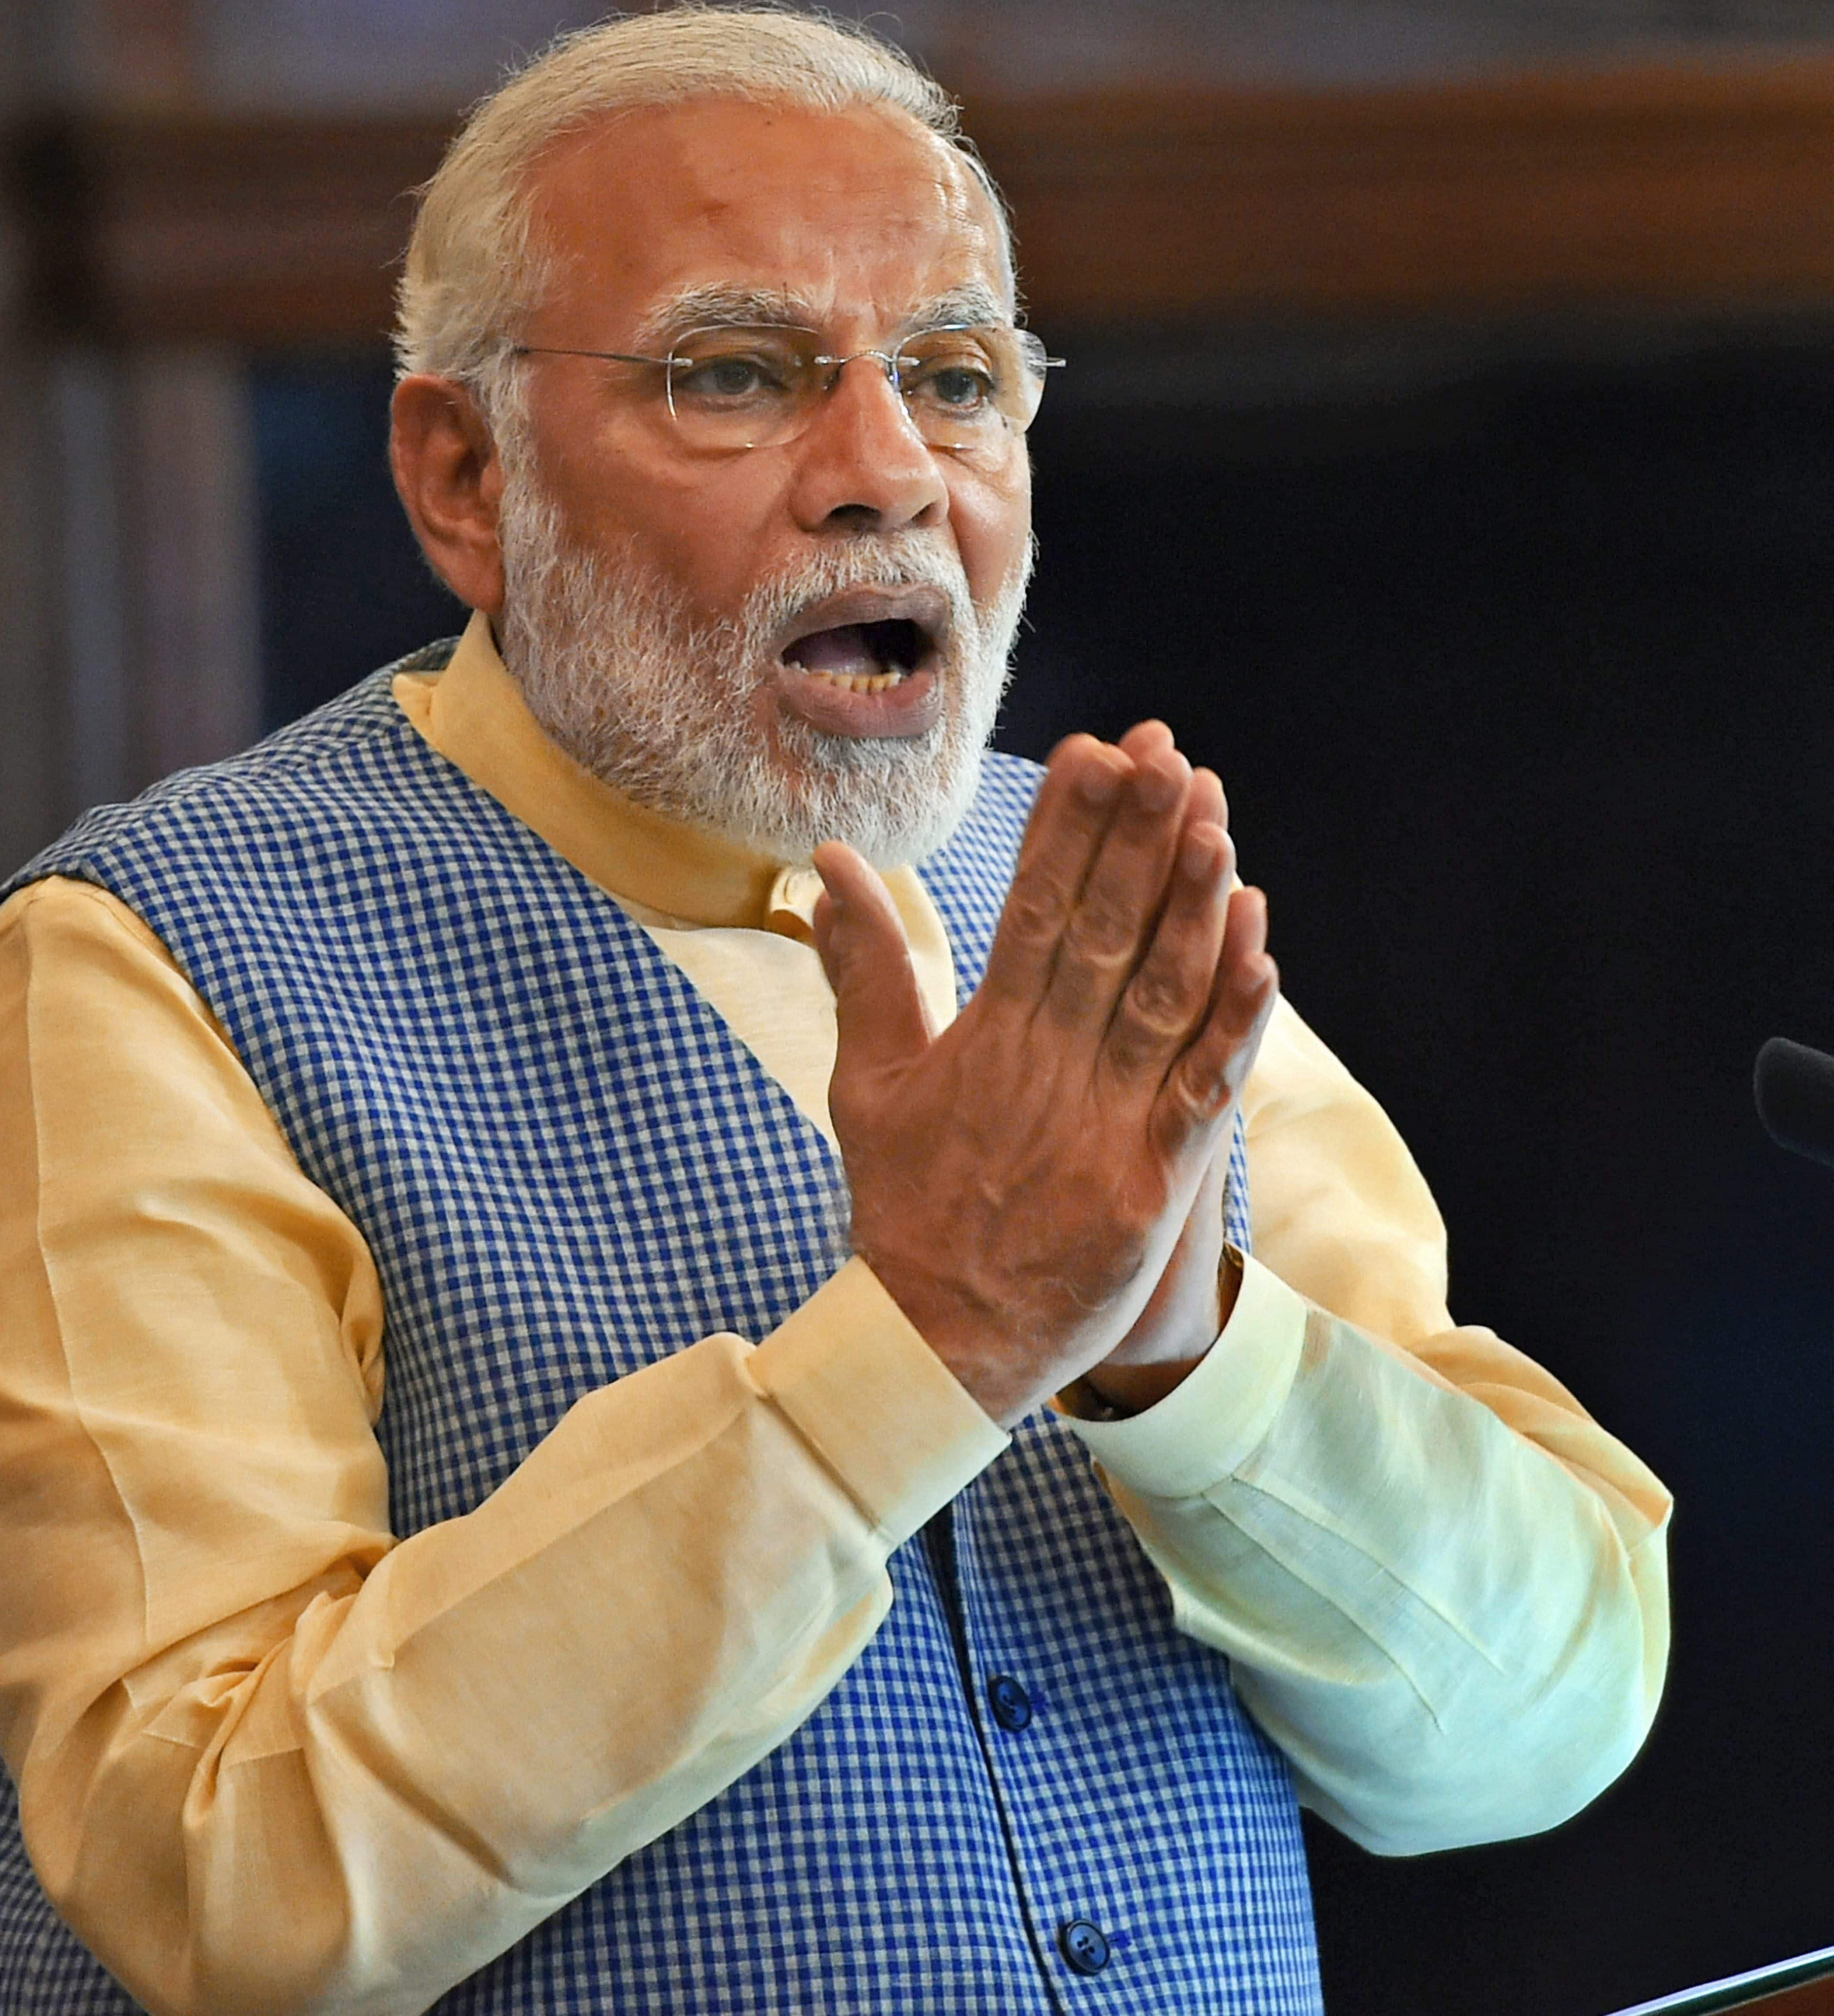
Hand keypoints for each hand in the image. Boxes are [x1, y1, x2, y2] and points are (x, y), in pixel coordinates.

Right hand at [811, 724, 1276, 1428]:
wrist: (929, 1342)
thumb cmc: (902, 1207)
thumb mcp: (868, 1082)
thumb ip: (862, 969)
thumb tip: (831, 867)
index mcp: (983, 1036)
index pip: (1030, 905)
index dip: (1065, 827)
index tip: (1094, 750)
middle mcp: (1044, 1066)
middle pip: (1100, 932)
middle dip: (1135, 838)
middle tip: (1170, 754)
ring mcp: (1100, 1124)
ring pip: (1158, 994)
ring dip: (1191, 906)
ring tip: (1216, 820)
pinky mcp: (1147, 1186)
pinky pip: (1199, 1091)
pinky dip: (1232, 1025)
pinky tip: (1261, 954)